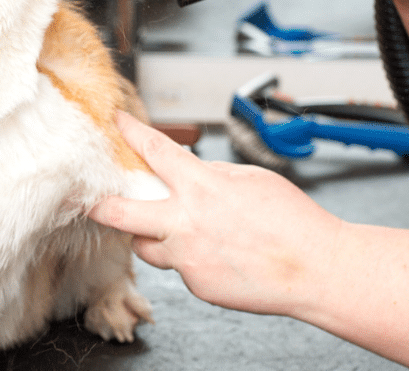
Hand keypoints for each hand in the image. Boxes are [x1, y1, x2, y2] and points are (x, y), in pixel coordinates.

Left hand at [89, 112, 341, 316]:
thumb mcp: (250, 179)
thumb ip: (211, 176)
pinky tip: (215, 255)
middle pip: (119, 213)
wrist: (316, 269)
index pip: (153, 151)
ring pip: (145, 246)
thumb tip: (190, 173)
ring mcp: (187, 258)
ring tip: (177, 231)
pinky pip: (178, 268)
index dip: (130, 133)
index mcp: (201, 186)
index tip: (117, 123)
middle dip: (100, 206)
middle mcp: (185, 222)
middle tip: (92, 202)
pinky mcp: (197, 285)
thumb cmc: (293, 221)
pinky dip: (188, 258)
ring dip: (151, 236)